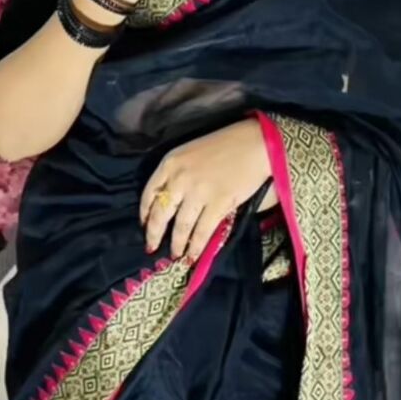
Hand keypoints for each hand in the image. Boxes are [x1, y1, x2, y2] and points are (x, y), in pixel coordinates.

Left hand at [139, 119, 273, 262]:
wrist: (255, 144)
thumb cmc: (226, 144)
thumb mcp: (190, 152)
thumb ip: (177, 173)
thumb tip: (171, 202)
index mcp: (170, 162)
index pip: (149, 193)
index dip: (145, 213)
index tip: (145, 225)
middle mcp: (180, 178)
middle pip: (160, 214)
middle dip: (154, 235)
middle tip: (152, 248)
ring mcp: (198, 192)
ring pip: (181, 226)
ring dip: (177, 244)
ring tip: (177, 255)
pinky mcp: (218, 204)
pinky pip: (202, 231)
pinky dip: (196, 247)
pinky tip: (193, 255)